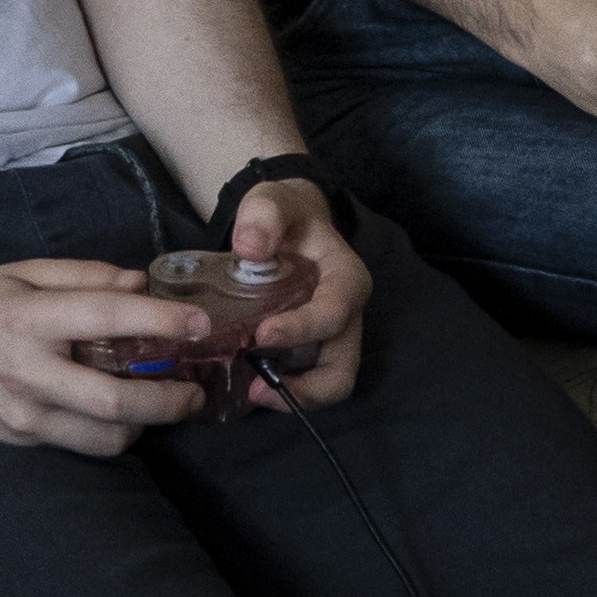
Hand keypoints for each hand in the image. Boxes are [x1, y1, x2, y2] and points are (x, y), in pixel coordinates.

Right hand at [0, 256, 221, 455]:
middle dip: (167, 400)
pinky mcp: (20, 440)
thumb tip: (139, 285)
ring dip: (146, 423)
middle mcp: (27, 373)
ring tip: (163, 402)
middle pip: (113, 401)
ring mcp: (22, 416)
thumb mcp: (21, 272)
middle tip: (195, 390)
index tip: (199, 324)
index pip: (105, 320)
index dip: (159, 323)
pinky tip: (121, 410)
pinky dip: (110, 430)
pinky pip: (80, 443)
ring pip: (103, 437)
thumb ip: (82, 276)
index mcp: (27, 320)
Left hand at [222, 179, 373, 412]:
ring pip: (328, 384)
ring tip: (251, 393)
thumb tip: (251, 249)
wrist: (287, 222)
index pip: (334, 314)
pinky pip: (306, 380)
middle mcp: (348, 315)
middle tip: (257, 389)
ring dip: (294, 396)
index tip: (261, 335)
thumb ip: (264, 214)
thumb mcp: (272, 200)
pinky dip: (282, 389)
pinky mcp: (311, 349)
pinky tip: (248, 384)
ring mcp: (332, 337)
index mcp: (347, 279)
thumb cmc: (285, 213)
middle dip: (306, 389)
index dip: (301, 330)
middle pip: (342, 370)